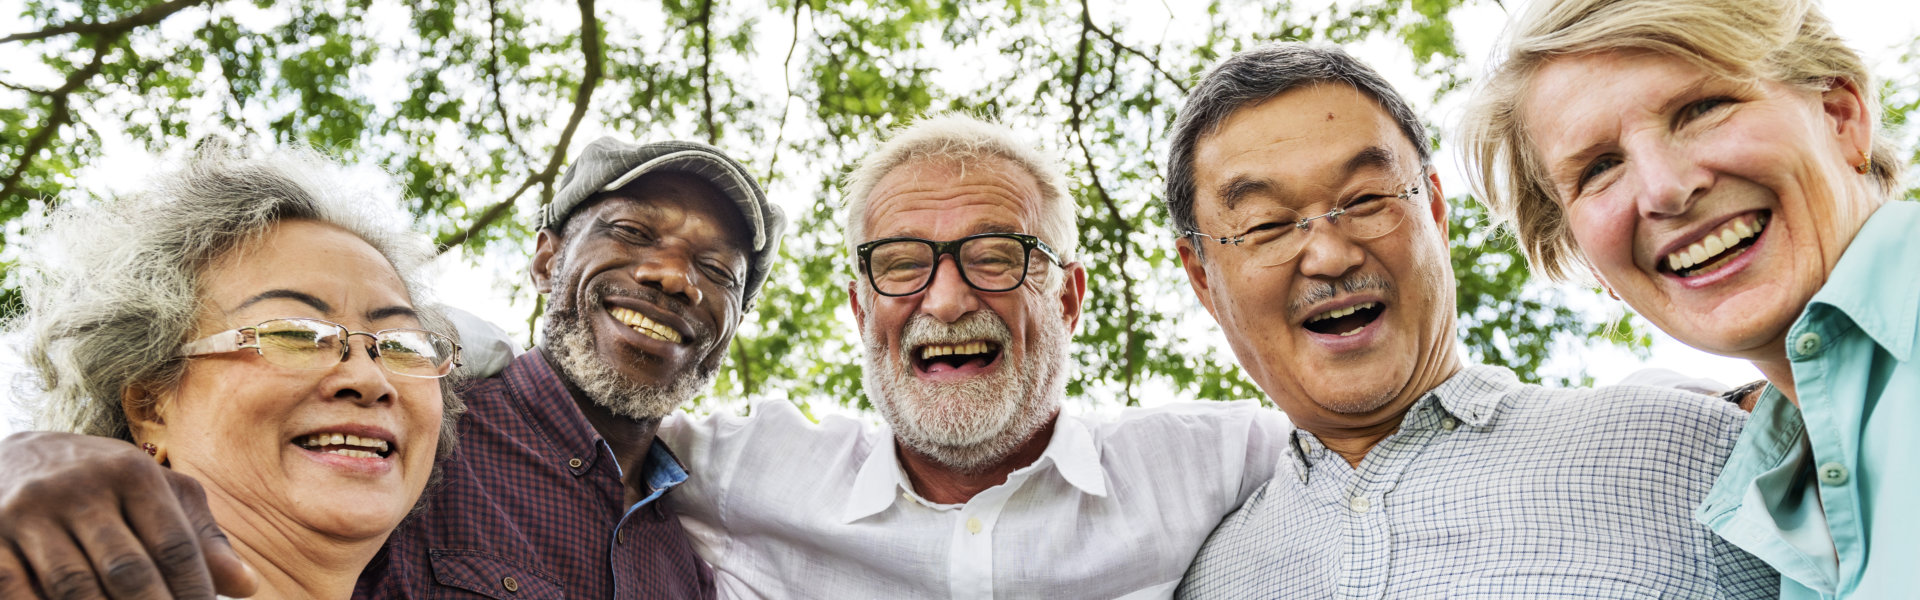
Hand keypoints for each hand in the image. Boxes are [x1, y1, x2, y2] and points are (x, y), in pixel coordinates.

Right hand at [0, 431, 257, 598]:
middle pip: (128, 570)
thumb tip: (246, 586)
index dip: (196, 593)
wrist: (12, 457)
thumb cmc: (102, 483)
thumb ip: (199, 536)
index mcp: (131, 473)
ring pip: (75, 587)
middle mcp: (79, 487)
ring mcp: (29, 514)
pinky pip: (21, 592)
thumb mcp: (155, 493)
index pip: (175, 546)